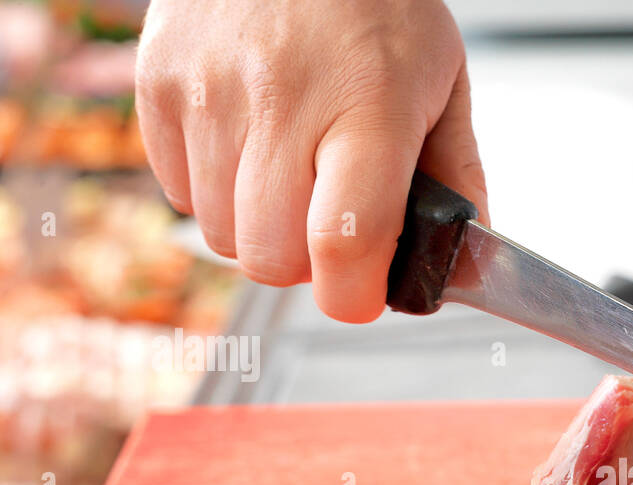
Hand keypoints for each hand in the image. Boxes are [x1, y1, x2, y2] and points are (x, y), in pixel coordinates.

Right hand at [135, 0, 486, 322]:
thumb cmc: (375, 4)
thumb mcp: (443, 81)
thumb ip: (456, 177)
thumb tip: (460, 261)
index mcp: (367, 106)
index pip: (345, 241)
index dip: (354, 294)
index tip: (365, 292)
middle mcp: (281, 99)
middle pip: (271, 259)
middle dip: (306, 266)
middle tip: (329, 226)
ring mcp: (209, 91)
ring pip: (222, 237)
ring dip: (260, 230)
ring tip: (290, 174)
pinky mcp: (159, 83)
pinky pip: (178, 194)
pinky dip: (214, 192)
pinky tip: (248, 146)